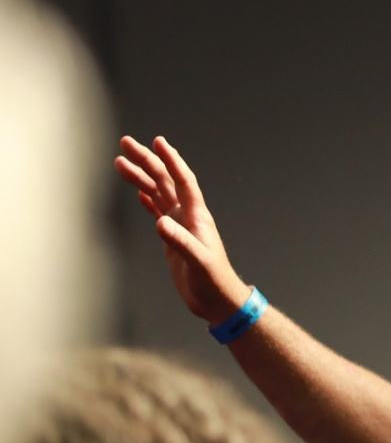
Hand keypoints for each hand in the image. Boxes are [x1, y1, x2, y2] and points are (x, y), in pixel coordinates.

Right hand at [115, 136, 251, 326]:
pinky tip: (140, 191)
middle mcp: (188, 216)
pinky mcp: (173, 237)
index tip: (157, 142)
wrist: (218, 301)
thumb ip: (181, 242)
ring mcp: (180, 225)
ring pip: (158, 193)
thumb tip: (160, 223)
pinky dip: (148, 198)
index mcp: (197, 216)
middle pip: (166, 181)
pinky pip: (159, 211)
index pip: (183, 181)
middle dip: (147, 161)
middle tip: (125, 143)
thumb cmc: (214, 282)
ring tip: (120, 162)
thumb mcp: (198, 262)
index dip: (171, 160)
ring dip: (141, 177)